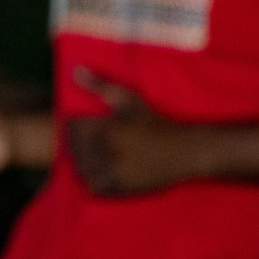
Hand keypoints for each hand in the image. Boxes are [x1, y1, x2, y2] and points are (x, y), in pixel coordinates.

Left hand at [68, 67, 201, 195]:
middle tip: (87, 139)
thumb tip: (74, 70)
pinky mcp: (123, 188)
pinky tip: (101, 170)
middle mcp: (109, 152)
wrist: (185, 151)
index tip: (83, 124)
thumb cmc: (155, 122)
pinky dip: (93, 180)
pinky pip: (96, 186)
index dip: (75, 124)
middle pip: (75, 149)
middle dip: (77, 143)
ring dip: (83, 161)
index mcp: (108, 129)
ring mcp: (116, 173)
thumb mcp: (129, 99)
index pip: (73, 127)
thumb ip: (100, 85)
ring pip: (83, 168)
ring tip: (92, 154)